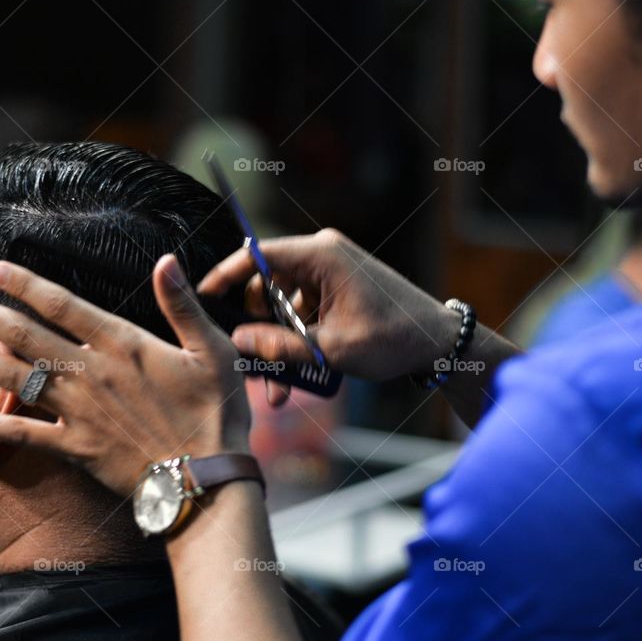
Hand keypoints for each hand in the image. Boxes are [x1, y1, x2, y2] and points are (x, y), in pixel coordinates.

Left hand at [0, 255, 252, 497]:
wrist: (207, 481)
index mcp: (123, 345)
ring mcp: (79, 412)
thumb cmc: (217, 414)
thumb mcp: (213, 351)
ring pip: (15, 378)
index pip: (63, 306)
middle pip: (26, 337)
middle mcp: (92, 374)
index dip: (26, 286)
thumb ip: (182, 305)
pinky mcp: (75, 448)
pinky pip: (22, 432)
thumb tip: (166, 261)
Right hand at [198, 227, 459, 399]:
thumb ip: (281, 346)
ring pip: (282, 305)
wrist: (439, 342)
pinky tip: (298, 374)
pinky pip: (301, 311)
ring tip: (280, 386)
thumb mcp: (333, 349)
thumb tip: (237, 342)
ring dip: (278, 342)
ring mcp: (330, 272)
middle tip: (253, 364)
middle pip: (266, 284)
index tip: (202, 296)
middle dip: (258, 328)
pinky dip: (296, 339)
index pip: (257, 254)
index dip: (225, 275)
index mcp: (322, 255)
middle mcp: (323, 255)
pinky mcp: (336, 289)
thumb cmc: (394, 339)